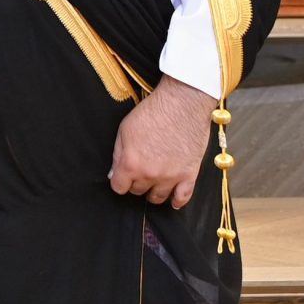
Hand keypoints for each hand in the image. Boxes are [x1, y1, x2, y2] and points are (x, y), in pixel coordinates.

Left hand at [109, 77, 217, 208]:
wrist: (183, 102)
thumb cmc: (153, 111)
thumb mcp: (125, 128)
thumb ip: (117, 154)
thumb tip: (114, 174)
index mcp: (131, 164)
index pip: (119, 187)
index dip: (120, 181)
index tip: (123, 175)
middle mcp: (150, 175)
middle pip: (138, 191)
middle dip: (137, 182)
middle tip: (141, 169)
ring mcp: (171, 177)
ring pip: (158, 198)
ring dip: (154, 190)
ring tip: (155, 180)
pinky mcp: (189, 174)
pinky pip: (182, 198)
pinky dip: (177, 201)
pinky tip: (173, 198)